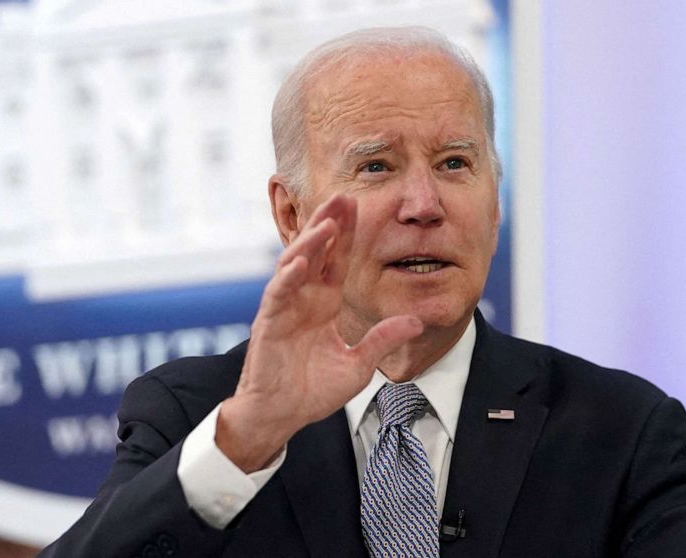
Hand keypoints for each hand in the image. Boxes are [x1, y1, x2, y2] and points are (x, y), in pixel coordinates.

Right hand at [216, 194, 422, 471]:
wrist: (281, 416)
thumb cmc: (312, 392)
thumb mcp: (358, 364)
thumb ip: (383, 340)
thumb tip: (416, 321)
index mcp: (325, 304)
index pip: (337, 261)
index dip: (347, 234)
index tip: (358, 205)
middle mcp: (304, 299)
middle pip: (316, 252)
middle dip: (328, 224)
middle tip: (343, 196)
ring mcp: (285, 308)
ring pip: (295, 264)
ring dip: (310, 243)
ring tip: (327, 223)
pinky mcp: (269, 323)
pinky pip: (278, 293)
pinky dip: (289, 276)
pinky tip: (302, 262)